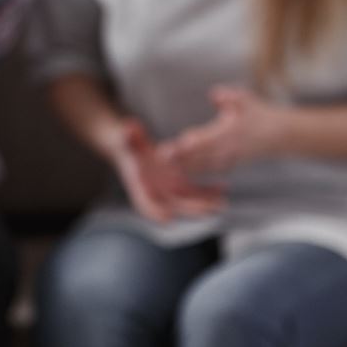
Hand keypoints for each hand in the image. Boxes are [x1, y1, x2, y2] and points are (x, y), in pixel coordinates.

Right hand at [109, 118, 226, 223]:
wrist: (128, 144)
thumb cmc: (125, 141)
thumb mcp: (124, 138)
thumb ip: (127, 136)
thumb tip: (128, 128)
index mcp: (138, 185)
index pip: (143, 202)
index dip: (153, 211)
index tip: (166, 218)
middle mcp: (153, 192)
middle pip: (172, 206)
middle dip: (190, 210)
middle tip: (208, 210)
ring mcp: (166, 190)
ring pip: (187, 203)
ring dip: (204, 205)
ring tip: (221, 203)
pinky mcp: (177, 184)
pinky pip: (194, 193)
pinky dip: (208, 193)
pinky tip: (222, 187)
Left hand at [159, 86, 288, 174]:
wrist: (281, 135)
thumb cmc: (260, 114)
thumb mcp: (246, 100)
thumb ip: (229, 97)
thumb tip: (214, 93)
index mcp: (230, 133)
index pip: (205, 140)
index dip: (188, 144)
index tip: (173, 145)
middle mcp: (228, 149)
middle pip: (200, 156)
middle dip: (181, 158)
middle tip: (161, 158)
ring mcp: (230, 159)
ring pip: (204, 166)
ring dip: (185, 167)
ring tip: (166, 167)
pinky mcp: (230, 164)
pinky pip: (210, 170)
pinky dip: (196, 171)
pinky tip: (180, 172)